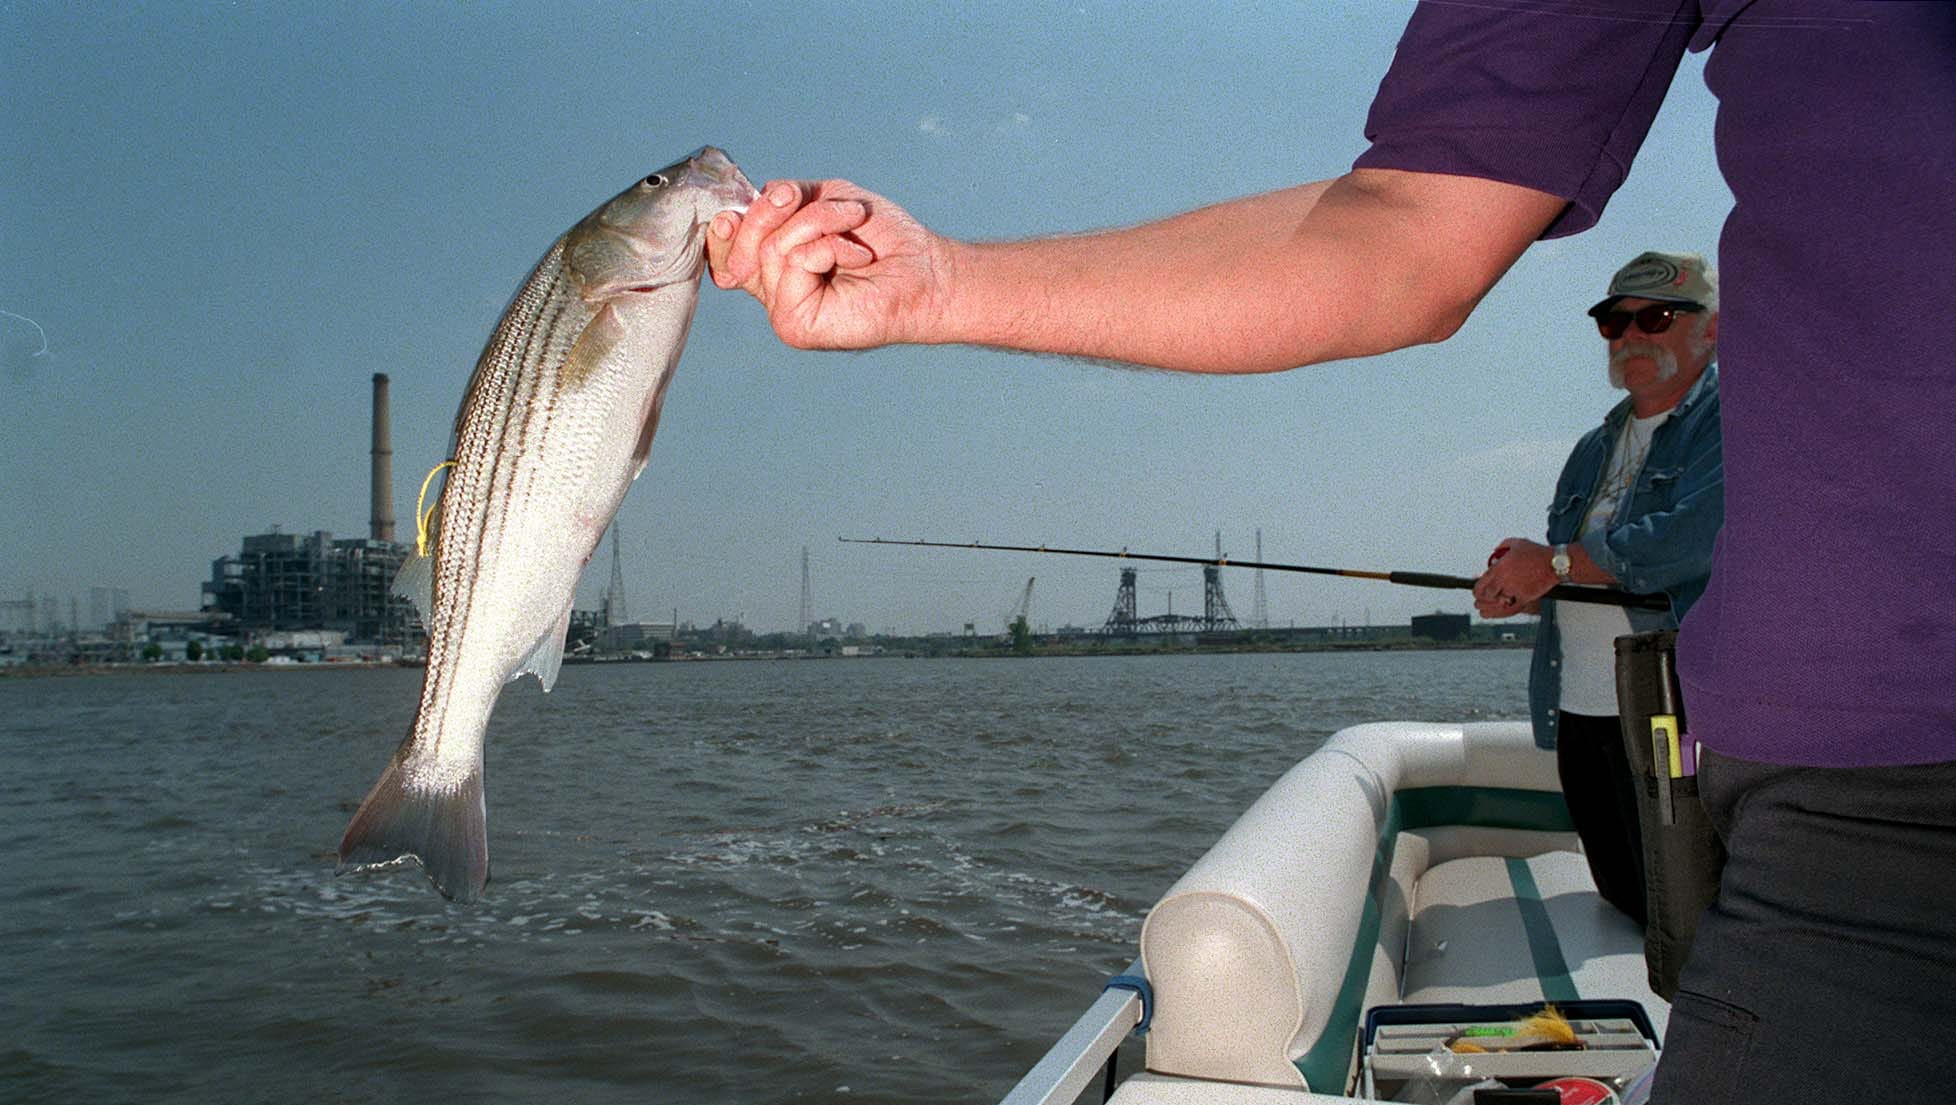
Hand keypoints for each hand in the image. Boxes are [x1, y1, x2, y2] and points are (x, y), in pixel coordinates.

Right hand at [707, 179, 951, 349]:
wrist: (925, 270)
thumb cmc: (885, 241)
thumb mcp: (827, 201)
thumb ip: (786, 199)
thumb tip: (754, 200)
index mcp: (776, 268)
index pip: (727, 250)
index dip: (725, 227)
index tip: (735, 207)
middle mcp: (775, 292)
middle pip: (741, 243)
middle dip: (773, 209)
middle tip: (806, 199)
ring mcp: (783, 311)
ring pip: (771, 247)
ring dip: (818, 222)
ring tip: (852, 225)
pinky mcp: (795, 324)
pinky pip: (794, 262)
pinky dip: (829, 245)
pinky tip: (856, 257)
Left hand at [1473, 538, 1554, 617]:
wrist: (1554, 563)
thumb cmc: (1537, 553)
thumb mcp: (1516, 543)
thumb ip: (1503, 546)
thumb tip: (1496, 551)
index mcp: (1500, 567)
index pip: (1482, 582)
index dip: (1477, 589)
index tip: (1476, 591)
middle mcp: (1505, 580)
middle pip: (1487, 594)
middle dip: (1482, 599)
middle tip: (1479, 601)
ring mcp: (1515, 590)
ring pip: (1497, 603)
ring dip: (1489, 607)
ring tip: (1483, 609)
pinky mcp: (1525, 597)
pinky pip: (1511, 609)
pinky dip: (1502, 613)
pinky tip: (1496, 613)